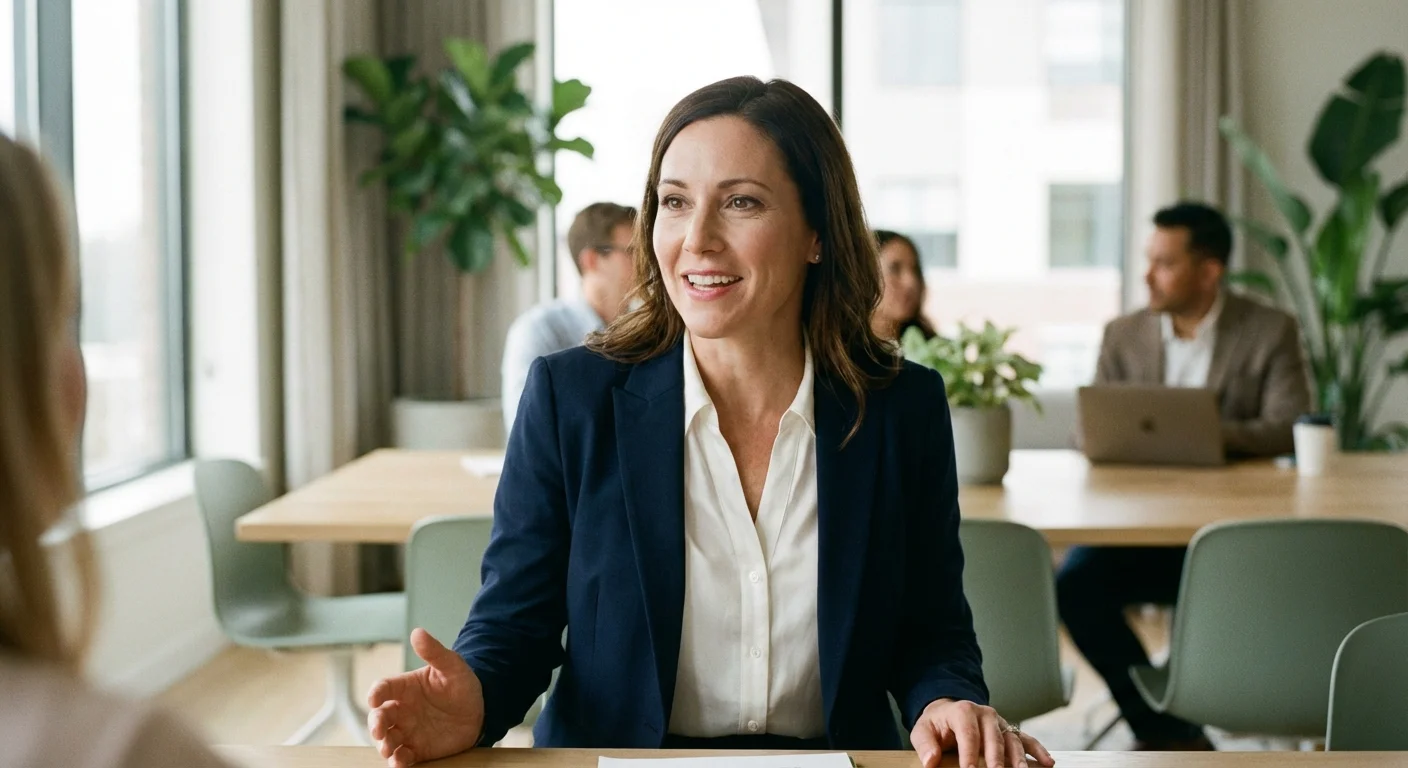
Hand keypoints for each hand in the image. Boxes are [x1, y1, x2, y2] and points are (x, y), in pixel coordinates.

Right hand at [367, 628, 484, 766]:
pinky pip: (403, 757)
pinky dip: (398, 761)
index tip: (374, 699)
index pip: (383, 689)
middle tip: (379, 729)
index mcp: (404, 688)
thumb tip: (417, 632)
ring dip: (384, 745)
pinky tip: (399, 762)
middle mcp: (402, 710)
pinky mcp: (418, 749)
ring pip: (387, 739)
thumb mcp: (451, 665)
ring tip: (388, 749)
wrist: (481, 709)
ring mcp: (408, 731)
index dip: (376, 693)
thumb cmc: (462, 684)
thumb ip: (434, 651)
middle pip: (379, 717)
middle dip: (375, 724)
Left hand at [910, 698, 1054, 767]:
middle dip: (997, 760)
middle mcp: (985, 714)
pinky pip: (1025, 739)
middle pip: (994, 739)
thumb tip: (930, 761)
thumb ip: (925, 745)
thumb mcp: (922, 731)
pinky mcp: (1009, 730)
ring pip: (1012, 740)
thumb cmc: (936, 724)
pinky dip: (1037, 750)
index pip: (968, 735)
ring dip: (1019, 758)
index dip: (970, 755)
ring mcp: (1000, 722)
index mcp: (963, 712)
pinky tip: (1047, 762)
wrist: (947, 711)